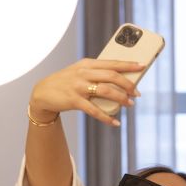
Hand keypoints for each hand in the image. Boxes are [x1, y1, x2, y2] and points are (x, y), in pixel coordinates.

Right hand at [28, 58, 145, 126]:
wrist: (43, 92)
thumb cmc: (66, 82)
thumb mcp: (80, 71)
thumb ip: (97, 73)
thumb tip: (121, 80)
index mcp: (87, 64)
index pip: (111, 62)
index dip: (128, 65)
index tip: (142, 66)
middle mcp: (83, 73)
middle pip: (111, 76)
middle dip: (127, 84)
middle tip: (137, 93)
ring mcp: (78, 87)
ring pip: (106, 91)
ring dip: (121, 99)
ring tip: (130, 104)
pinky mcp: (74, 101)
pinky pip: (94, 110)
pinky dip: (107, 117)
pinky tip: (115, 122)